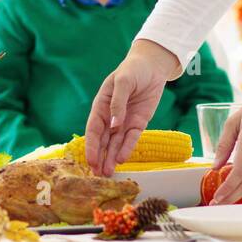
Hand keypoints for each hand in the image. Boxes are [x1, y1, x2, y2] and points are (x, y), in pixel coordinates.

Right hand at [84, 39, 180, 175]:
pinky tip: (122, 159)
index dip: (91, 145)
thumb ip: (118, 103)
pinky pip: (131, 138)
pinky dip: (127, 148)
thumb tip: (113, 125)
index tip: (90, 160)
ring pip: (115, 143)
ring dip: (111, 158)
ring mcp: (124, 121)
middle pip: (102, 140)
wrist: (152, 66)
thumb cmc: (132, 69)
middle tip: (97, 174)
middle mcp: (110, 117)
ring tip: (108, 173)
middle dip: (99, 157)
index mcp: (101, 106)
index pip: (93, 129)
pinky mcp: (138, 123)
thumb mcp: (123, 81)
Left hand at [210, 90, 241, 204]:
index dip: (227, 187)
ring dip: (238, 194)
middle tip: (217, 204)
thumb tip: (215, 167)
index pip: (239, 172)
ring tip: (224, 200)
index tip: (217, 197)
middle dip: (231, 197)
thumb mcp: (233, 121)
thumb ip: (224, 144)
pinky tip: (236, 189)